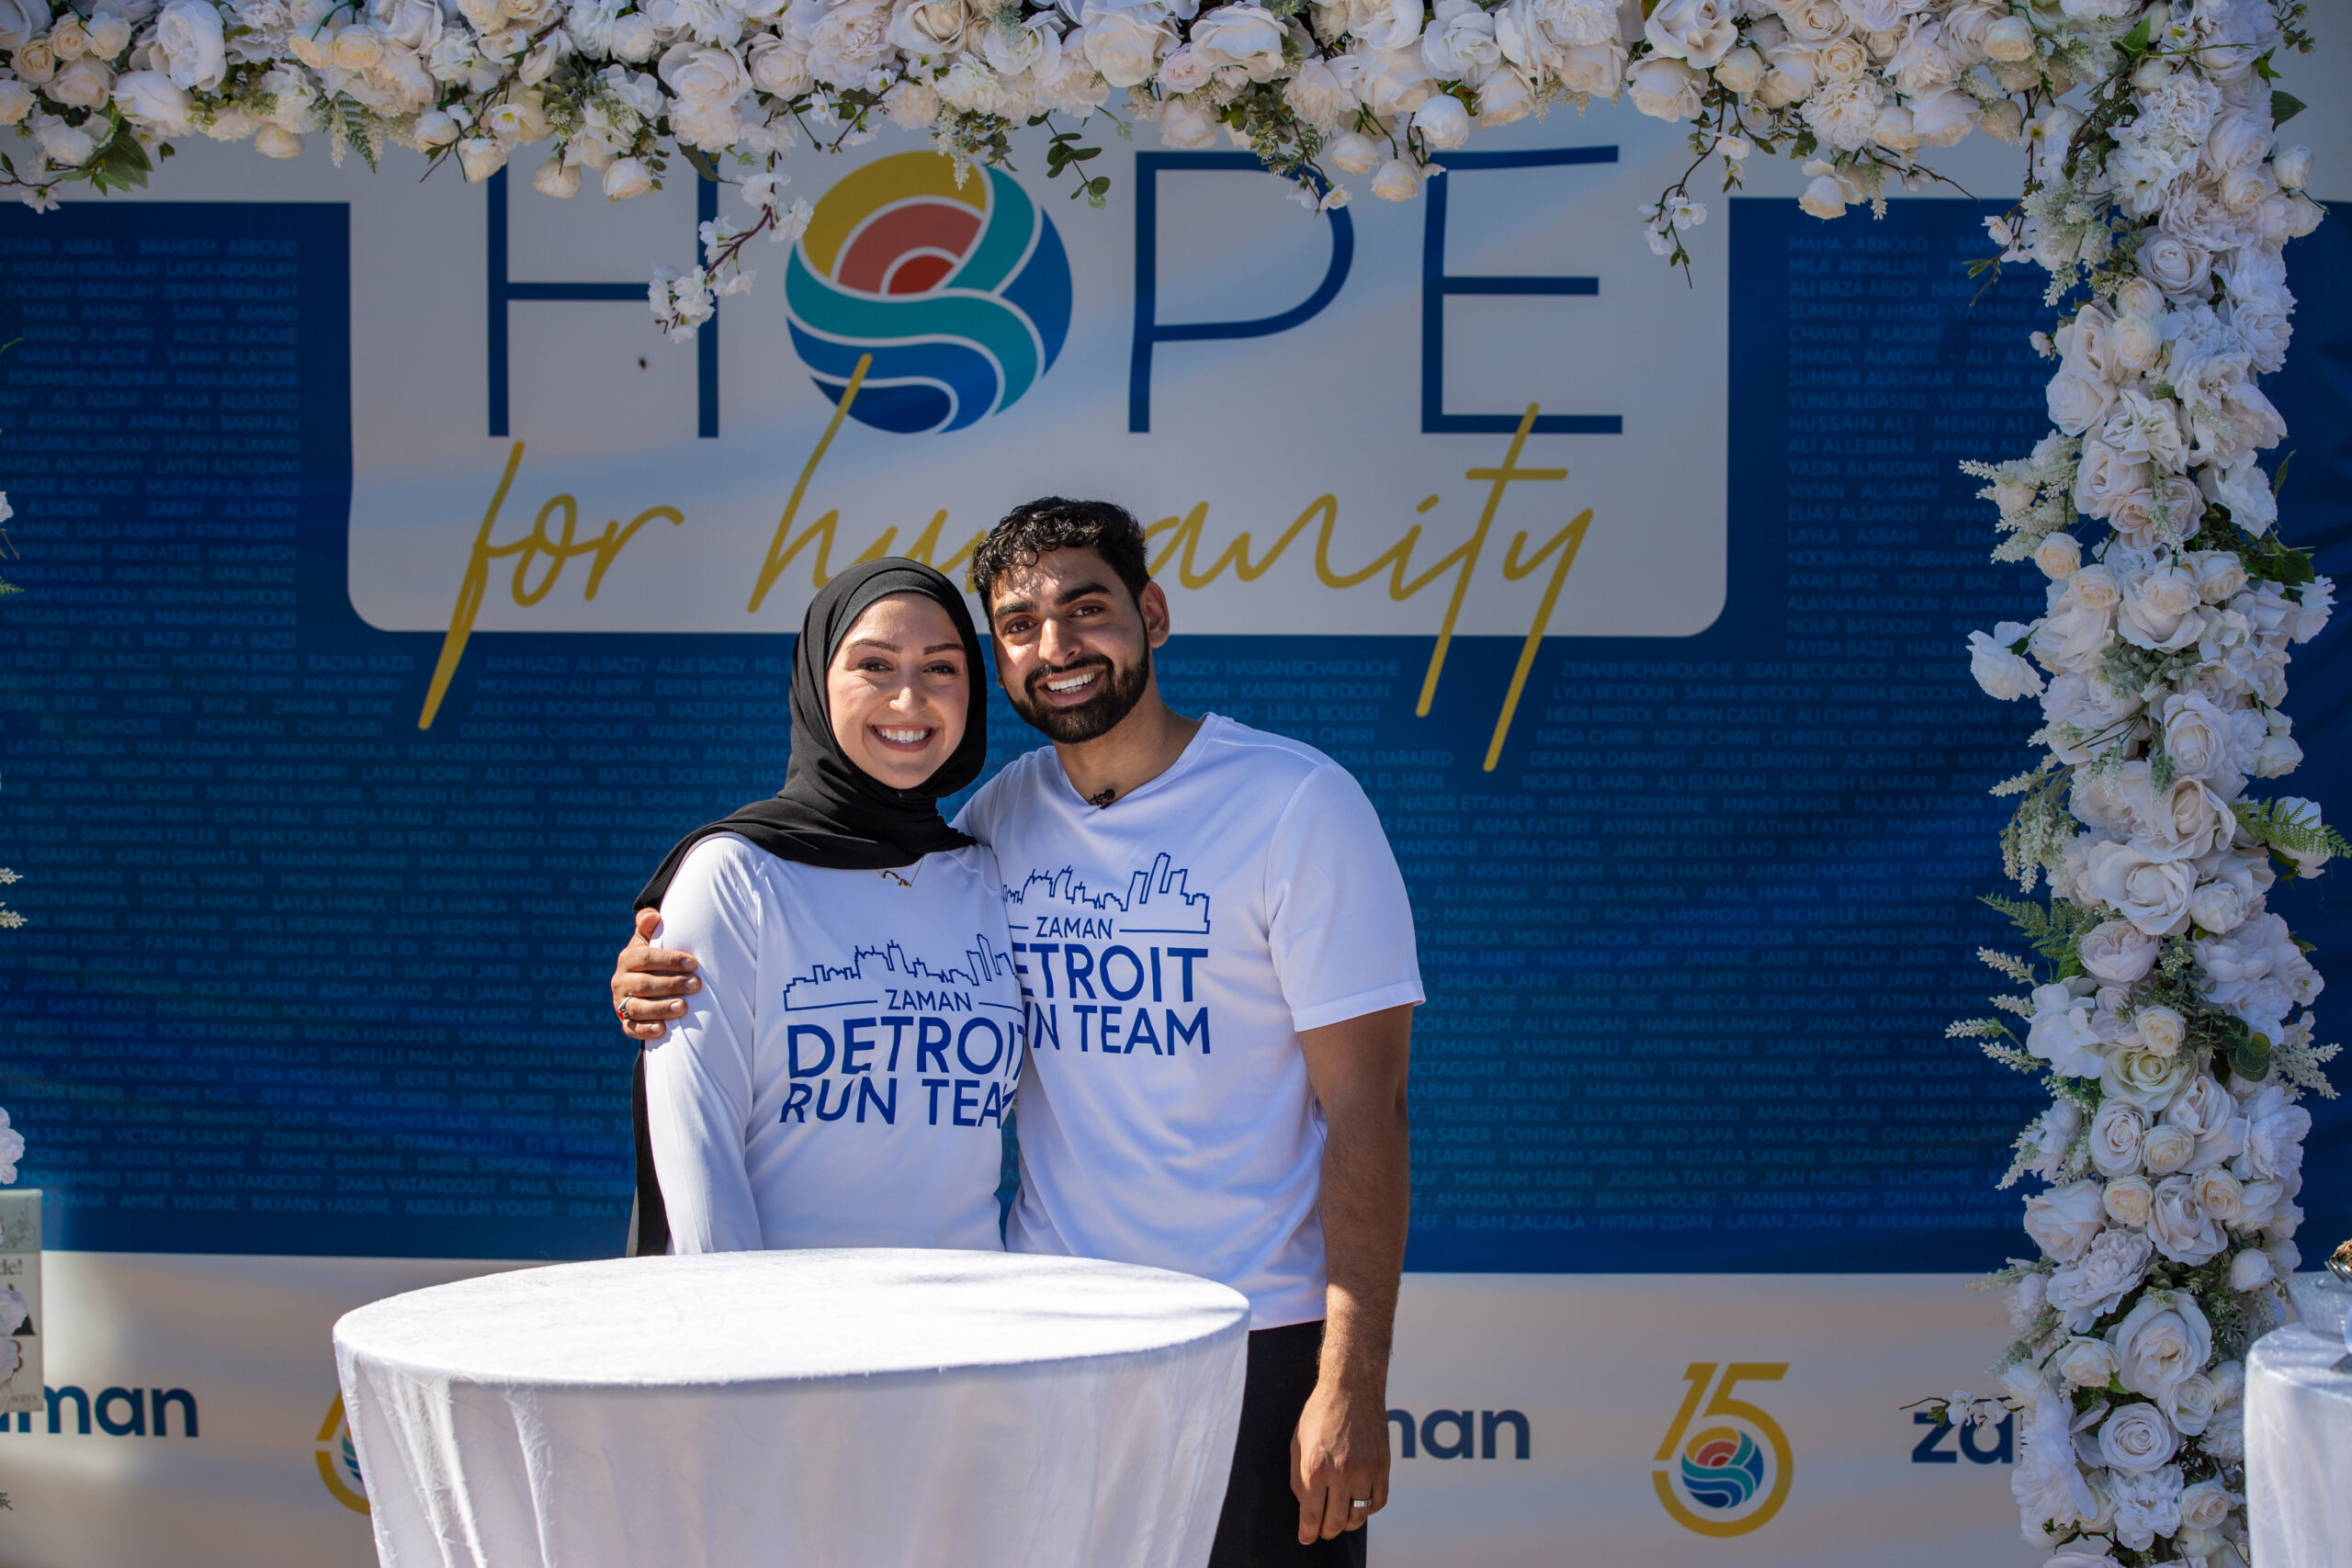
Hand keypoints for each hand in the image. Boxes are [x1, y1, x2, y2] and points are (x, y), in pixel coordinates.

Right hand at [612, 907, 699, 1041]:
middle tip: (696, 985)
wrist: (641, 987)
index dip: (669, 960)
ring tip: (684, 1007)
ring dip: (661, 1008)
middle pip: (644, 984)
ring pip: (638, 1008)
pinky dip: (646, 1030)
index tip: (693, 963)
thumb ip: (648, 926)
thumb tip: (652, 915)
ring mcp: (621, 1003)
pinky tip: (662, 1029)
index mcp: (627, 959)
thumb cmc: (653, 960)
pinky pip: (632, 1029)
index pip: (646, 958)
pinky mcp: (625, 1023)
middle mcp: (620, 981)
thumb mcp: (648, 941)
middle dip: (671, 984)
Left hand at [1291, 1372, 1388, 1543]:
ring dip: (1347, 1522)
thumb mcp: (1298, 1443)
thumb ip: (1299, 1478)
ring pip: (1358, 1516)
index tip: (1306, 1538)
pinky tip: (1358, 1501)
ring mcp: (1365, 1470)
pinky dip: (1368, 1508)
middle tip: (1322, 1529)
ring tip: (1340, 1516)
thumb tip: (1305, 1508)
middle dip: (1326, 1531)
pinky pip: (1378, 1502)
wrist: (1352, 1387)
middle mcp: (1341, 1472)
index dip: (1308, 1533)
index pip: (1312, 1516)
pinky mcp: (1383, 1466)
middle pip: (1335, 1522)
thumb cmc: (1319, 1413)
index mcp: (1315, 1466)